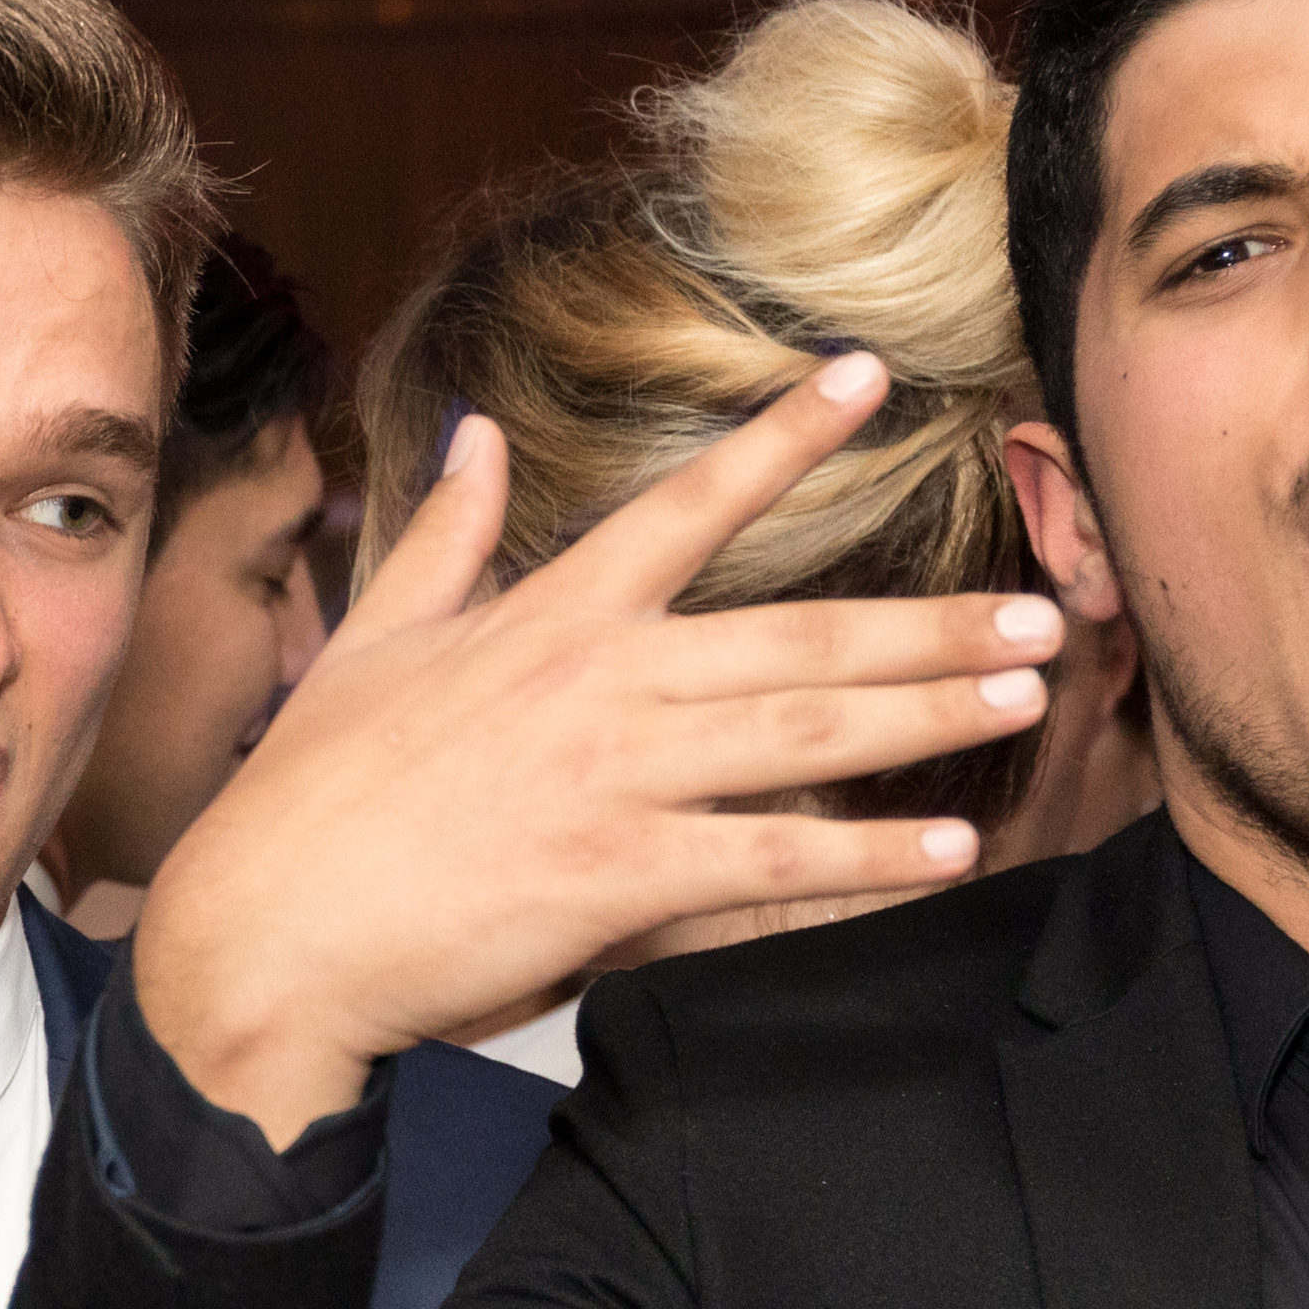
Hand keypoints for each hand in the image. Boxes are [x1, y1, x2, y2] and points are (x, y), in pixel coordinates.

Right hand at [133, 352, 1058, 1141]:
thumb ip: (442, 536)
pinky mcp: (620, 876)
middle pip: (798, 630)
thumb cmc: (313, 799)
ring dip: (929, 712)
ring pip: (807, 730)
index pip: (686, 502)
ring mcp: (615, 777)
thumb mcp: (374, 644)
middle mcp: (599, 680)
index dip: (784, 436)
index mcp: (546, 615)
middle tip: (1043, 607)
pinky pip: (772, 860)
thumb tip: (469, 432)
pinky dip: (869, 857)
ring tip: (1025, 694)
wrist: (265, 932)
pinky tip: (951, 851)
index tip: (872, 376)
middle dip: (932, 619)